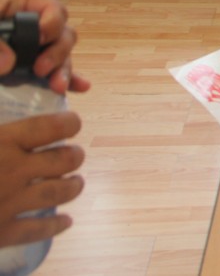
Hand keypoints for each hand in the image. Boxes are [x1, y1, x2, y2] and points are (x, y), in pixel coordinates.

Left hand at [0, 0, 89, 94]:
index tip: (39, 41)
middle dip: (58, 53)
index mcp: (20, 4)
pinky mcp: (34, 64)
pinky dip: (69, 79)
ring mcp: (36, 46)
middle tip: (40, 71)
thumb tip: (9, 62)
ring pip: (63, 55)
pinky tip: (79, 88)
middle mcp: (34, 23)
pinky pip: (57, 70)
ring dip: (63, 71)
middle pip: (63, 33)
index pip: (52, 9)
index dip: (50, 25)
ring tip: (57, 88)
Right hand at [0, 111, 85, 248]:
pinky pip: (38, 230)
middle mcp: (12, 171)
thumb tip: (19, 127)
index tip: (71, 124)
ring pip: (59, 193)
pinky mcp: (1, 233)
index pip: (53, 126)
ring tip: (76, 183)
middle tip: (73, 156)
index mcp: (2, 142)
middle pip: (65, 159)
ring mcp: (9, 203)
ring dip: (73, 186)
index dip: (70, 123)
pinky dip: (56, 226)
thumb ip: (0, 131)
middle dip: (74, 156)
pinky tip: (66, 222)